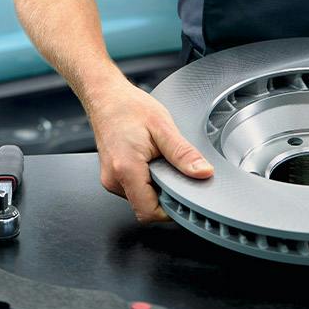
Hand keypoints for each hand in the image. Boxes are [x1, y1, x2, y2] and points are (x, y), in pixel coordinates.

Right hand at [86, 82, 212, 221]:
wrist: (104, 96)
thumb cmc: (127, 107)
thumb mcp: (163, 127)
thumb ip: (183, 154)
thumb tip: (203, 173)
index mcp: (125, 169)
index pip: (150, 212)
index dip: (172, 210)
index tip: (186, 196)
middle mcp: (113, 179)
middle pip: (146, 207)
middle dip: (165, 195)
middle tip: (175, 171)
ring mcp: (110, 179)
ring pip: (140, 199)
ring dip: (156, 187)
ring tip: (159, 160)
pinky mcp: (112, 176)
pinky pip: (134, 189)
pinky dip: (147, 181)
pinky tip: (150, 160)